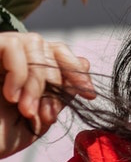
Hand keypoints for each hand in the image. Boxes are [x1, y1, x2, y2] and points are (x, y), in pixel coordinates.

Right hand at [0, 33, 95, 158]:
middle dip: (56, 81)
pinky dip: (18, 71)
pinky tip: (11, 96)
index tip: (89, 94)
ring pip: (33, 43)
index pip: (60, 53)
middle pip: (50, 47)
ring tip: (26, 109)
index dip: (77, 71)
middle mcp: (13, 59)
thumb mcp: (38, 118)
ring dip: (36, 80)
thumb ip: (60, 93)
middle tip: (47, 114)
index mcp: (29, 71)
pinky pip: (10, 45)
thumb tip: (85, 63)